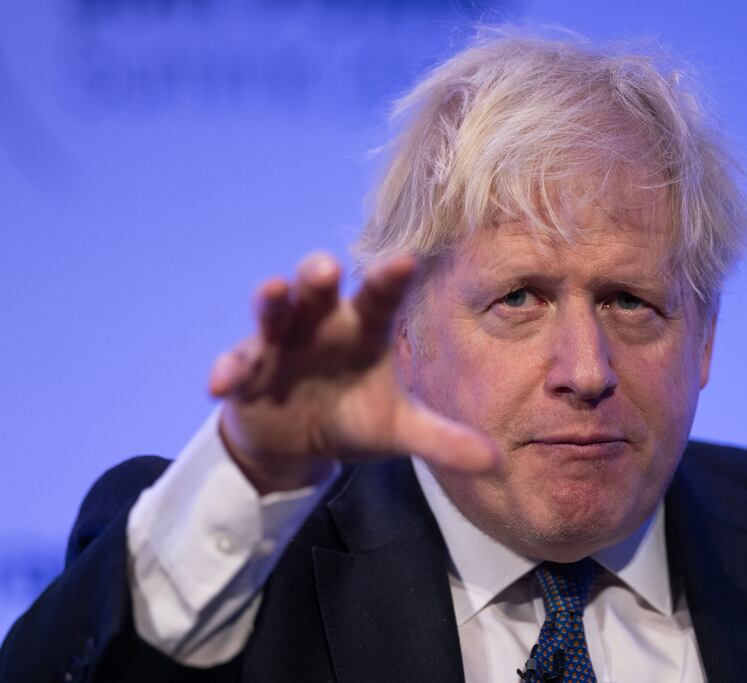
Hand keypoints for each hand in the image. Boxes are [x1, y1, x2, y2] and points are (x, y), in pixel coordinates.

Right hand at [208, 253, 499, 493]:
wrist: (297, 443)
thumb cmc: (353, 417)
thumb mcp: (398, 431)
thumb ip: (442, 440)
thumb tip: (496, 461)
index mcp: (363, 330)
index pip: (380, 298)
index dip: (390, 279)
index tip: (406, 260)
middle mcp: (321, 325)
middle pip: (318, 290)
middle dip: (317, 275)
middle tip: (324, 268)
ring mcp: (279, 343)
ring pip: (273, 312)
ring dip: (271, 301)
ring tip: (272, 292)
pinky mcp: (246, 370)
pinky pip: (236, 364)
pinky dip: (229, 371)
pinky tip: (222, 384)